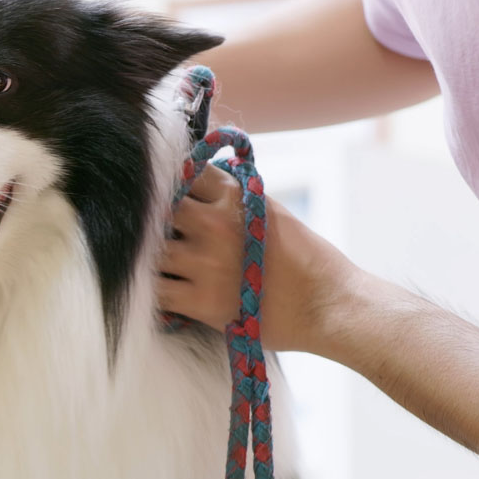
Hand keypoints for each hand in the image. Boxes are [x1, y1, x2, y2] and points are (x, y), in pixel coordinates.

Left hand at [158, 163, 356, 353]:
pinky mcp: (200, 301)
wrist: (328, 305)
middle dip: (156, 224)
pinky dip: (153, 291)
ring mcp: (205, 262)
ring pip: (150, 252)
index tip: (171, 200)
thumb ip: (232, 199)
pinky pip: (154, 291)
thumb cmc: (305, 260)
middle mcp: (215, 224)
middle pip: (157, 211)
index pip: (181, 172)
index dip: (171, 186)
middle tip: (165, 239)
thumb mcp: (270, 211)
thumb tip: (198, 189)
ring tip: (165, 269)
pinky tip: (166, 293)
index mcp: (234, 196)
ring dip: (153, 260)